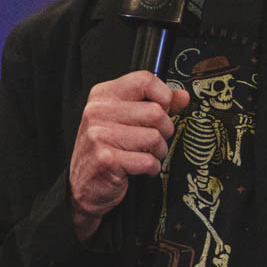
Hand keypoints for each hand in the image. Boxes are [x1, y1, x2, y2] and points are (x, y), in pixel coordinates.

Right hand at [69, 71, 190, 240]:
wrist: (83, 186)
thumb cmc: (106, 149)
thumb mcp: (126, 119)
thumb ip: (155, 104)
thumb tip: (183, 97)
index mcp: (103, 94)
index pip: (145, 80)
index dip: (163, 96)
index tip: (163, 109)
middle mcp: (98, 111)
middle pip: (156, 112)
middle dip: (164, 131)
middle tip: (152, 141)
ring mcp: (99, 135)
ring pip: (155, 138)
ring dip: (158, 152)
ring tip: (143, 155)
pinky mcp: (106, 159)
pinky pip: (148, 161)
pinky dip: (151, 168)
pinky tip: (138, 168)